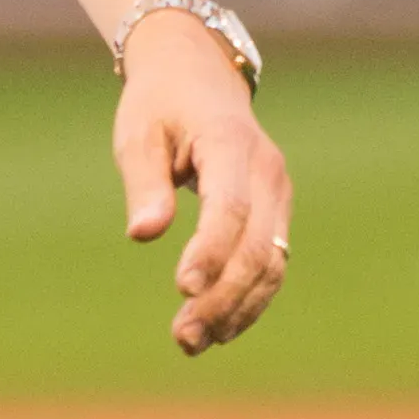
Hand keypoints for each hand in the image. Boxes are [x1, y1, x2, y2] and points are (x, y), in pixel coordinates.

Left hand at [114, 12, 292, 355]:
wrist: (199, 75)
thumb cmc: (160, 105)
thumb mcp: (139, 134)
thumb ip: (145, 184)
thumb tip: (143, 235)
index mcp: (230, 143)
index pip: (230, 207)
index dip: (210, 251)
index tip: (182, 290)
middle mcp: (266, 171)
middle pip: (257, 246)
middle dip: (222, 296)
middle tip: (182, 336)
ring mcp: (278, 193)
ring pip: (272, 262)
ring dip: (237, 308)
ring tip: (193, 343)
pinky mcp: (276, 212)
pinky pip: (273, 263)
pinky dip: (250, 299)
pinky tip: (219, 330)